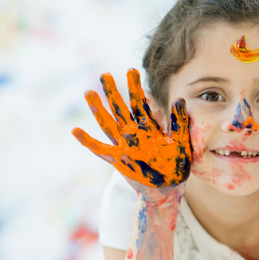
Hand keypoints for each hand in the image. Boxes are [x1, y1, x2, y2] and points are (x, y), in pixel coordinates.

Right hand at [72, 69, 191, 200]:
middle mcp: (134, 133)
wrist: (169, 189)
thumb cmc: (177, 166)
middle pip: (121, 108)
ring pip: (108, 123)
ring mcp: (124, 145)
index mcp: (149, 127)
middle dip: (113, 92)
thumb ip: (179, 122)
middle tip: (104, 74)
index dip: (135, 87)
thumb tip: (180, 99)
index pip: (140, 102)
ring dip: (98, 109)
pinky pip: (100, 149)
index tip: (131, 70)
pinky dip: (87, 141)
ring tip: (89, 93)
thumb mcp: (182, 142)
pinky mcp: (118, 159)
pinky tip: (76, 131)